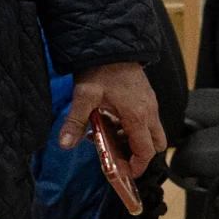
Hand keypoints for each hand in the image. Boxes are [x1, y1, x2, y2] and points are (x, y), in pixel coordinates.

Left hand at [61, 60, 167, 184]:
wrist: (111, 44)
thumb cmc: (100, 69)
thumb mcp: (84, 95)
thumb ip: (75, 121)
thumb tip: (64, 144)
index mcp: (138, 116)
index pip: (145, 151)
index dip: (136, 166)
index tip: (123, 173)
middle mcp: (149, 112)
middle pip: (154, 144)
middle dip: (137, 154)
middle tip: (114, 153)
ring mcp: (149, 104)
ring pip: (150, 132)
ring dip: (130, 139)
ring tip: (104, 134)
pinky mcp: (145, 98)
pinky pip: (144, 120)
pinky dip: (129, 126)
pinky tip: (107, 119)